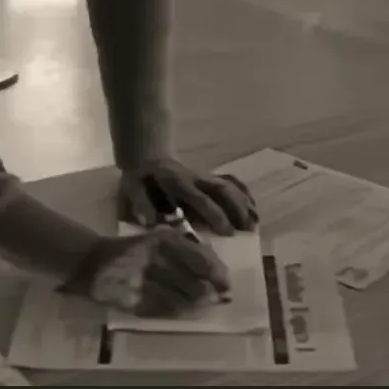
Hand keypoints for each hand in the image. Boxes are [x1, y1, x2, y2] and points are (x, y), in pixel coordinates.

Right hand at [60, 228, 229, 316]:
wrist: (91, 261)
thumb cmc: (132, 249)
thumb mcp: (159, 239)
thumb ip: (187, 250)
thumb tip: (217, 270)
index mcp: (164, 240)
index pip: (201, 260)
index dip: (217, 275)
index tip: (226, 284)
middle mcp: (154, 259)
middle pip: (194, 283)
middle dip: (210, 294)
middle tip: (219, 300)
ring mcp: (142, 282)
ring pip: (180, 300)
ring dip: (196, 306)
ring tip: (203, 307)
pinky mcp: (132, 300)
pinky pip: (162, 310)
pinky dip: (177, 313)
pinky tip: (183, 312)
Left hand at [118, 159, 257, 235]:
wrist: (148, 156)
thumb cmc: (140, 179)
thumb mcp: (132, 189)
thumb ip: (141, 204)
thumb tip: (151, 222)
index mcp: (178, 182)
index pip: (200, 198)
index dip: (215, 214)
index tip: (228, 232)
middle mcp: (196, 177)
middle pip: (222, 190)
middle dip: (237, 210)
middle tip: (247, 230)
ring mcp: (205, 175)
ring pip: (230, 186)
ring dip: (244, 203)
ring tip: (255, 223)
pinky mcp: (210, 176)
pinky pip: (231, 181)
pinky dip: (244, 193)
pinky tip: (253, 208)